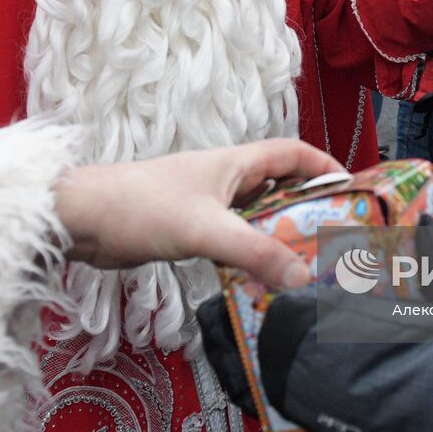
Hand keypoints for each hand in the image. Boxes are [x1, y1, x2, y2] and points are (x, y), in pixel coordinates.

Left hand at [53, 139, 342, 290]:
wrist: (80, 220)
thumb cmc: (138, 206)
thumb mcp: (206, 230)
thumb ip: (255, 253)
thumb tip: (304, 276)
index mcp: (234, 163)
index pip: (293, 153)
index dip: (324, 166)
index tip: (352, 190)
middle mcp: (223, 179)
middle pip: (279, 187)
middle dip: (307, 209)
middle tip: (335, 239)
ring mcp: (204, 204)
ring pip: (255, 216)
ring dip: (278, 235)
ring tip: (305, 265)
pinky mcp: (187, 229)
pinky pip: (231, 238)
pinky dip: (249, 254)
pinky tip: (257, 278)